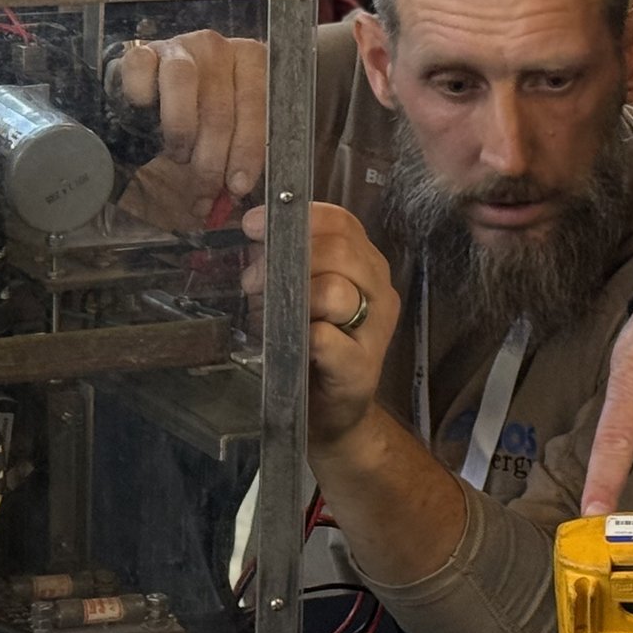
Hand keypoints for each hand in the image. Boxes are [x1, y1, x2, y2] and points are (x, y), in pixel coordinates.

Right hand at [111, 29, 267, 228]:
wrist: (161, 93)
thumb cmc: (205, 116)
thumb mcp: (234, 136)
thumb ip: (242, 164)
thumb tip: (243, 206)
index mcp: (252, 60)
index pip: (257, 104)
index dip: (247, 150)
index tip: (238, 185)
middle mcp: (219, 47)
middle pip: (218, 106)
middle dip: (211, 159)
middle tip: (205, 189)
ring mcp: (180, 46)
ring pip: (181, 82)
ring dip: (180, 131)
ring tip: (180, 155)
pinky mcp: (144, 51)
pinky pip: (141, 68)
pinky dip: (141, 95)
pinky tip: (147, 114)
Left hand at [242, 201, 397, 450]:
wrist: (333, 415)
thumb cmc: (312, 349)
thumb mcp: (300, 294)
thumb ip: (289, 261)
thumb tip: (256, 228)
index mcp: (366, 267)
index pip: (342, 222)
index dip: (298, 216)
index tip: (254, 225)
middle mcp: (379, 292)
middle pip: (339, 251)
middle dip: (288, 258)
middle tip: (253, 280)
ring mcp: (375, 332)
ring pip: (335, 292)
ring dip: (294, 298)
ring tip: (271, 315)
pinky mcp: (362, 369)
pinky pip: (326, 338)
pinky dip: (302, 337)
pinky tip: (292, 344)